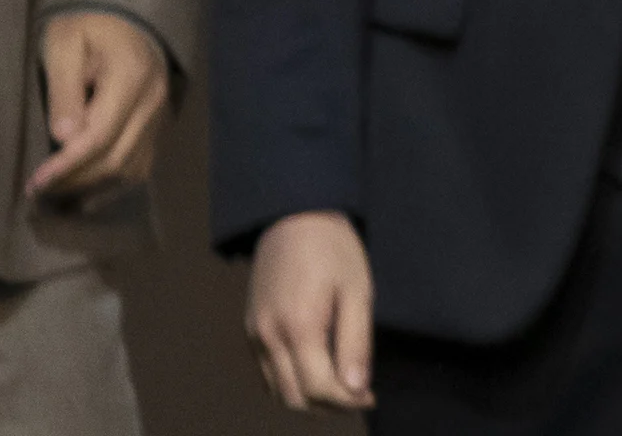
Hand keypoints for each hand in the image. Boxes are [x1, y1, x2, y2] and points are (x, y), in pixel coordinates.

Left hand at [26, 9, 168, 202]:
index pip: (99, 136)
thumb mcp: (63, 46)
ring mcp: (161, 113)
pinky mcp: (159, 122)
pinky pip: (141, 164)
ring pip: (131, 168)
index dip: (67, 165)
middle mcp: (152, 100)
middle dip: (75, 181)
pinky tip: (86, 188)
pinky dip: (113, 182)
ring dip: (92, 186)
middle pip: (116, 159)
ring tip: (57, 192)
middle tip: (37, 190)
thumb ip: (63, 90)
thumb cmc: (87, 26)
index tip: (35, 182)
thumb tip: (64, 139)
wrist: (124, 16)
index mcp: (130, 76)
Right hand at [249, 211, 375, 411]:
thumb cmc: (333, 248)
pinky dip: (290, 382)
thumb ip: (356, 343)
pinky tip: (316, 367)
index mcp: (299, 326)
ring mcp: (255, 334)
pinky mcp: (250, 328)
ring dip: (309, 397)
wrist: (294, 215)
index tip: (371, 397)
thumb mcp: (357, 290)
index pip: (320, 389)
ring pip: (278, 391)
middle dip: (329, 406)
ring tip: (339, 383)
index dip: (348, 402)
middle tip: (357, 393)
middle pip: (296, 399)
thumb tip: (356, 390)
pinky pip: (267, 373)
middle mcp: (269, 336)